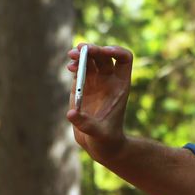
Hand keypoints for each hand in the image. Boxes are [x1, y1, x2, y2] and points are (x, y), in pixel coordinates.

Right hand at [65, 44, 133, 161]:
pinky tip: (70, 67)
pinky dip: (75, 64)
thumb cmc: (106, 140)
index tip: (104, 51)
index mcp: (120, 86)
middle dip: (93, 50)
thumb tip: (71, 113)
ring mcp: (96, 82)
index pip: (124, 59)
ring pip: (91, 59)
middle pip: (104, 55)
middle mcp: (109, 80)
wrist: (100, 144)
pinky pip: (80, 68)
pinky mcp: (83, 86)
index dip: (116, 51)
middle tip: (81, 50)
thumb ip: (85, 124)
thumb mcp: (98, 133)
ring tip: (72, 55)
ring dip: (82, 54)